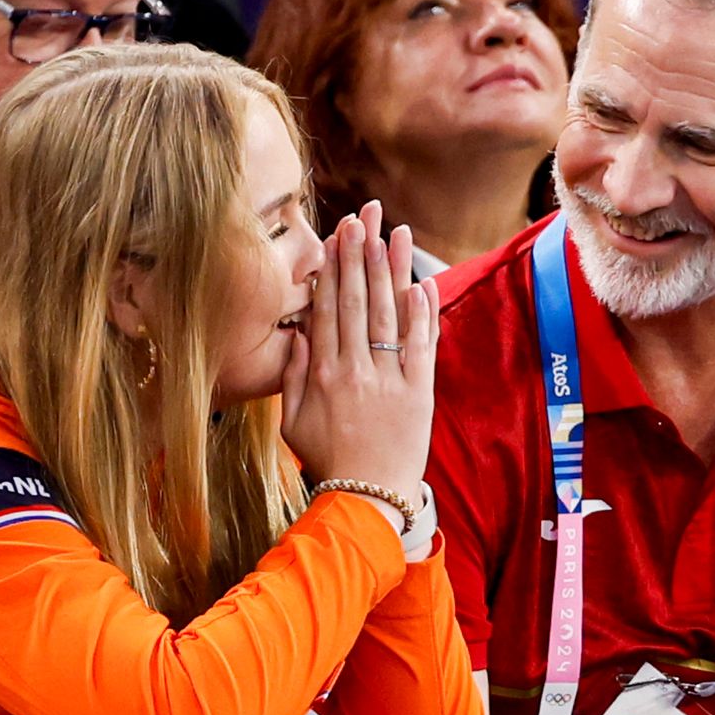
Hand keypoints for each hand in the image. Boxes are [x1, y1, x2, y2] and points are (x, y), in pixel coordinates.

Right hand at [282, 203, 438, 516]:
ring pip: (389, 314)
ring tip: (393, 233)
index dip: (333, 268)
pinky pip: (421, 344)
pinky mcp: (419, 392)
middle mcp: (355, 370)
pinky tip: (422, 281)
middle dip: (360, 254)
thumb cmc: (327, 460)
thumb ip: (291, 377)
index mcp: (322, 374)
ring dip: (391, 271)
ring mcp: (389, 380)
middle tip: (362, 216)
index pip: (328, 308)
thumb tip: (299, 333)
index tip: (337, 235)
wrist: (368, 497)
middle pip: (356, 301)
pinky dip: (423, 312)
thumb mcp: (291, 421)